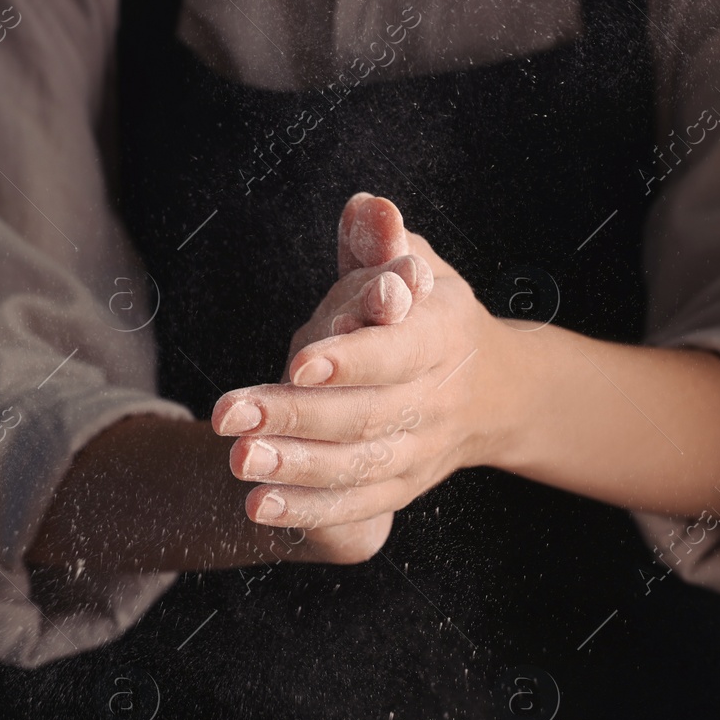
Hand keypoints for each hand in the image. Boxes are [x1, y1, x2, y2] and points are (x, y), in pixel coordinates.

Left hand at [213, 196, 503, 533]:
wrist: (490, 390)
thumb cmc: (429, 315)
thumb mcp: (419, 265)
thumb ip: (384, 243)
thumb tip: (369, 209)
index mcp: (442, 335)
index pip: (399, 351)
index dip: (352, 359)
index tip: (298, 361)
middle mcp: (435, 398)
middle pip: (366, 414)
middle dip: (295, 416)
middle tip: (230, 414)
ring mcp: (419, 449)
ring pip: (358, 466)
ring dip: (295, 468)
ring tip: (240, 460)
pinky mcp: (400, 487)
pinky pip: (356, 506)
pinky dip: (308, 510)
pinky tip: (260, 507)